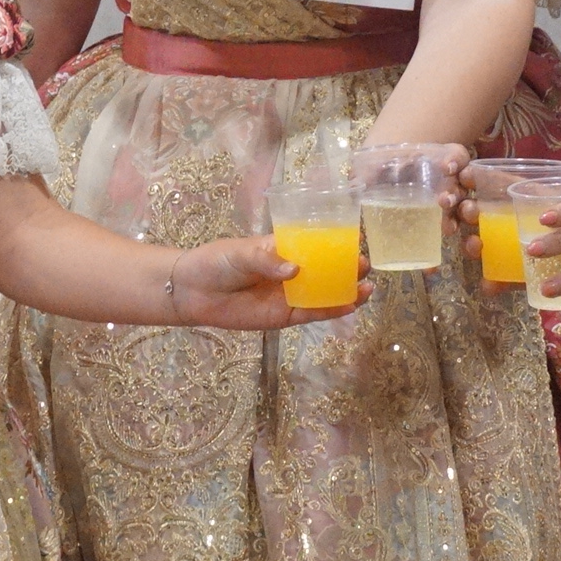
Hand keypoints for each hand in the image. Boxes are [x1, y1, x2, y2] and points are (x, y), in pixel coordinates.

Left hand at [165, 236, 371, 329]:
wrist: (192, 291)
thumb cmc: (216, 263)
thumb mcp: (241, 253)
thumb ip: (267, 260)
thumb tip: (295, 270)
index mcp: (283, 248)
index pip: (315, 244)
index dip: (337, 244)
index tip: (356, 243)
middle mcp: (291, 272)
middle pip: (326, 271)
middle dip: (348, 269)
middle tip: (365, 268)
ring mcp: (289, 295)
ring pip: (324, 294)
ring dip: (346, 292)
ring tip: (367, 290)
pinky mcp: (284, 317)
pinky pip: (312, 314)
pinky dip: (331, 311)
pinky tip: (349, 306)